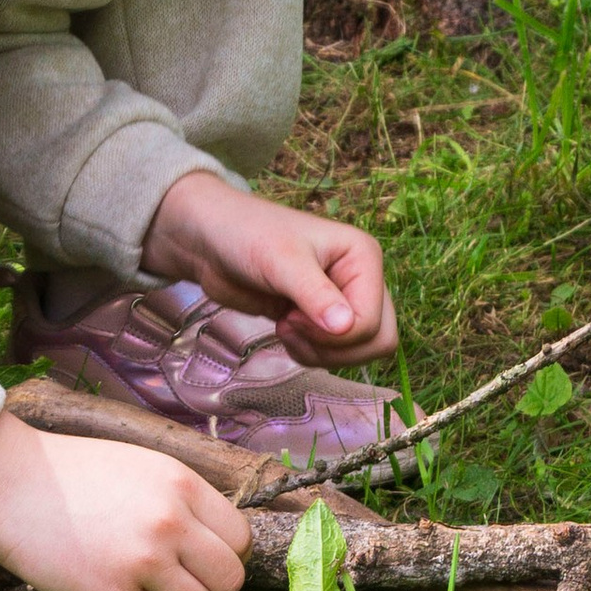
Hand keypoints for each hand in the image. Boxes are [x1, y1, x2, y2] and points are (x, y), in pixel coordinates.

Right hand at [0, 413, 247, 590]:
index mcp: (183, 485)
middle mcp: (172, 523)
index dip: (225, 555)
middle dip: (212, 587)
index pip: (240, 539)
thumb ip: (182, 502)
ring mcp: (144, 562)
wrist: (9, 484)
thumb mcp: (142, 468)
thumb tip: (214, 546)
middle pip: (231, 578)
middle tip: (183, 584)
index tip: (202, 560)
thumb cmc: (72, 475)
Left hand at [142, 171, 396, 365]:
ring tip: (285, 325)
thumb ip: (314, 295)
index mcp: (364, 258)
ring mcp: (344, 299)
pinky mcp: (323, 318)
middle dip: (333, 348)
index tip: (292, 314)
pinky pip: (334, 354)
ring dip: (319, 352)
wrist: (212, 242)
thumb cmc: (246, 236)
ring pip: (359, 353)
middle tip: (292, 326)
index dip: (334, 334)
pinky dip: (309, 353)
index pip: (372, 323)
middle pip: (378, 341)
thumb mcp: (281, 263)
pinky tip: (283, 328)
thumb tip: (347, 327)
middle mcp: (363, 279)